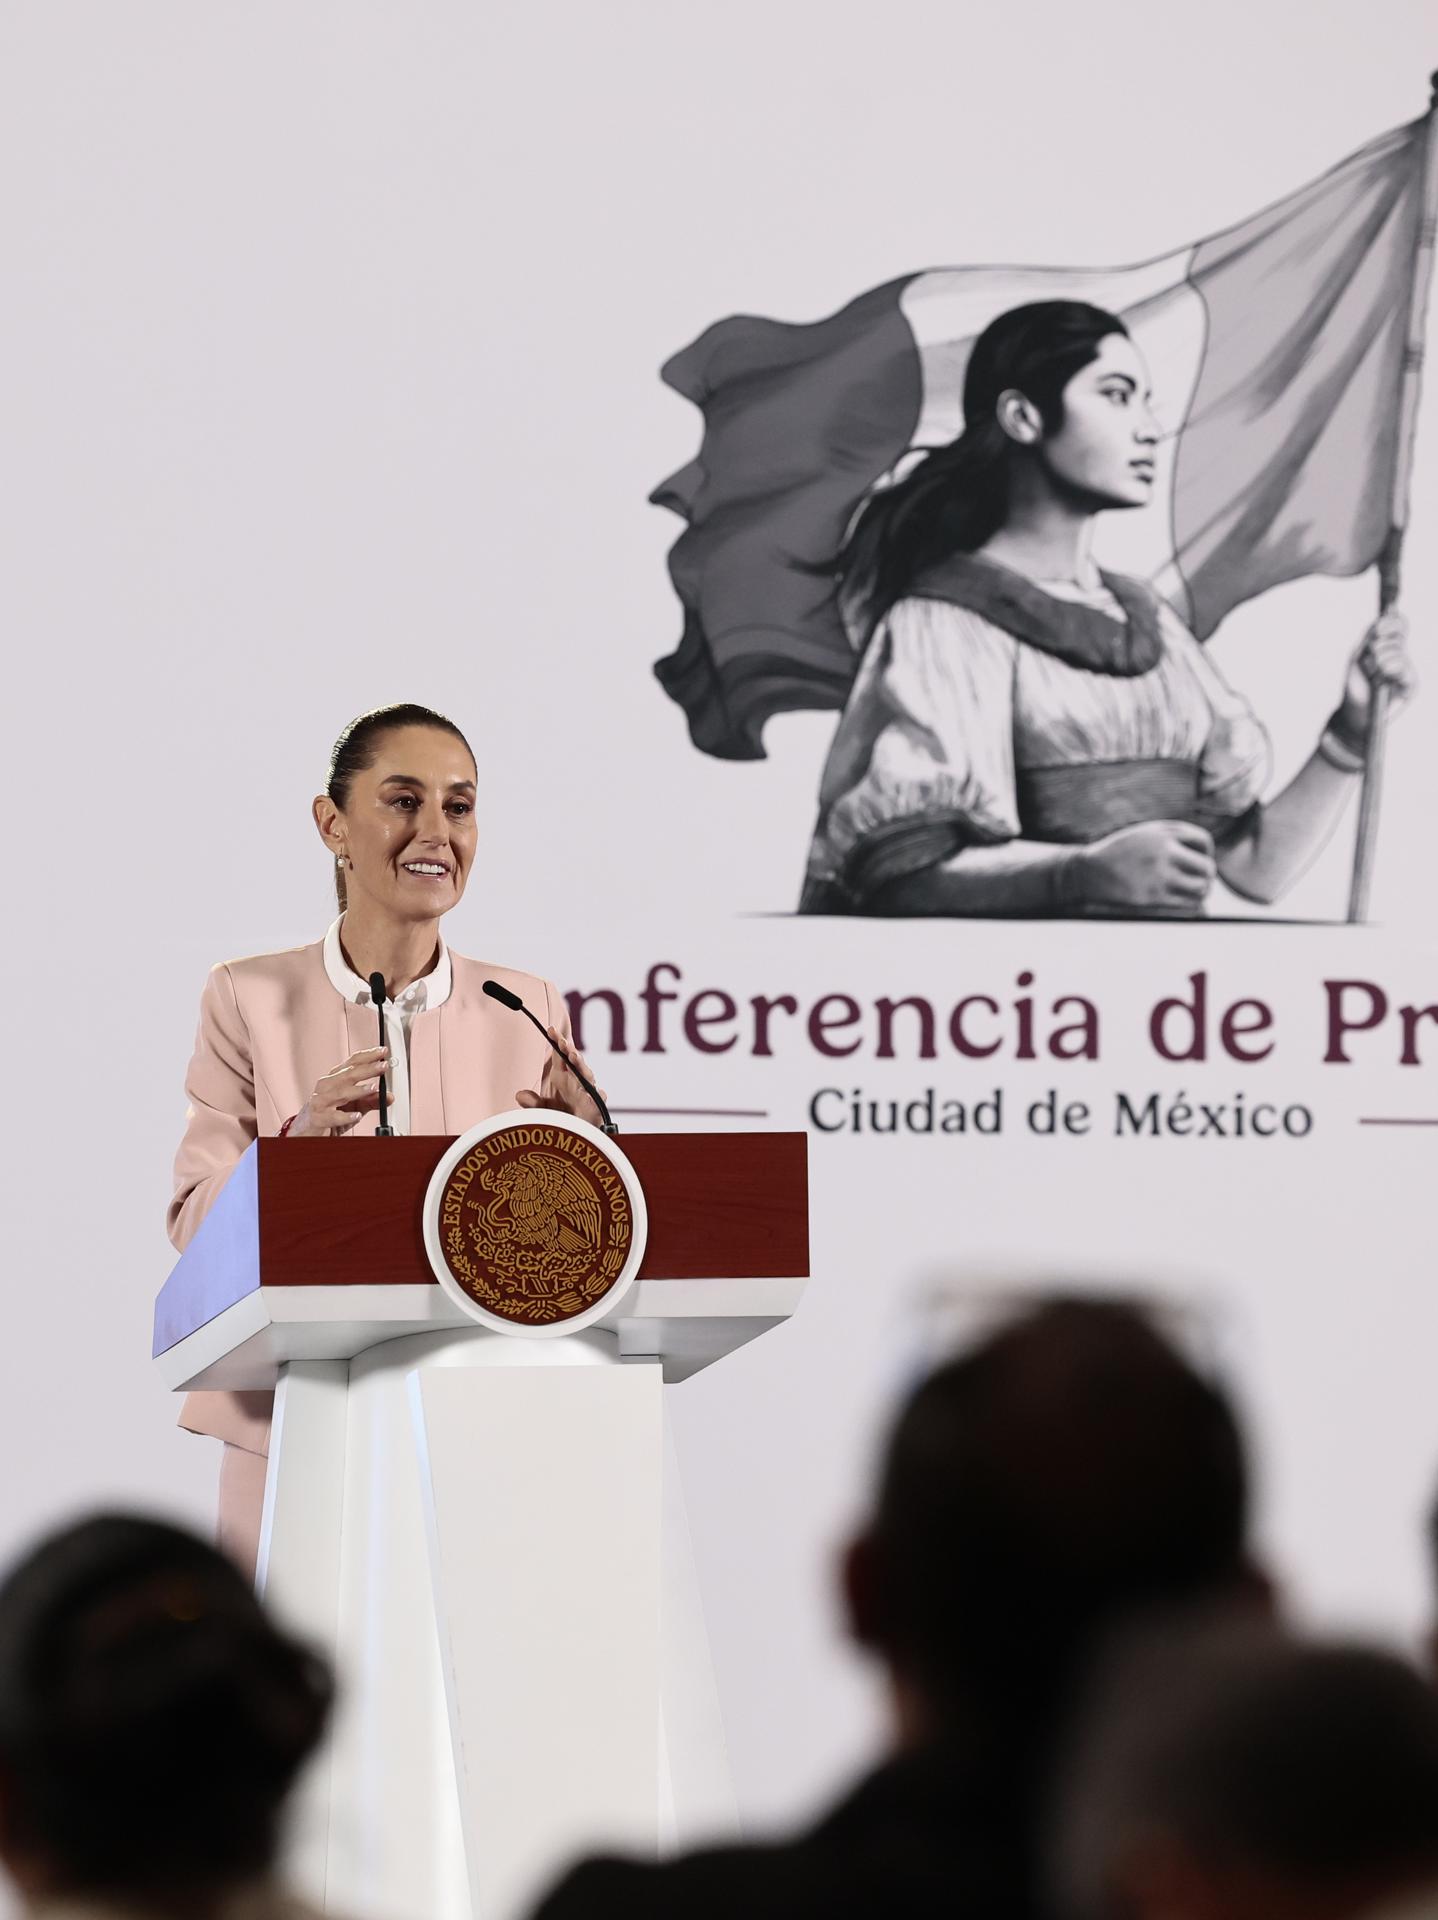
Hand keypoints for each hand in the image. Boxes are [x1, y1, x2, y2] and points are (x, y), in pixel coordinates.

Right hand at [287, 1047, 389, 1136]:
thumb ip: (371, 1100)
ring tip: (373, 1088)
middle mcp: (326, 1086)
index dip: (368, 1056)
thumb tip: (390, 1096)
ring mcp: (321, 1102)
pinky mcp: (318, 1118)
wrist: (306, 1130)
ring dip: (359, 1090)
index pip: (352, 1063)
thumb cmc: (329, 1113)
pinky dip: (345, 1116)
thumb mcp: (354, 1106)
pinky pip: (333, 1116)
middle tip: (383, 1066)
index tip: (383, 1051)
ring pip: (341, 1093)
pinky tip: (357, 1116)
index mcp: (335, 1079)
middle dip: (367, 1069)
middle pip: (348, 1074)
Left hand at [515, 1028, 605, 1126]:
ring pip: (586, 1075)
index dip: (557, 1042)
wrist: (576, 1137)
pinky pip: (597, 1097)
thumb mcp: (542, 1110)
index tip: (550, 1029)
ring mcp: (587, 1092)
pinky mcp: (595, 1106)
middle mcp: (576, 1081)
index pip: (560, 1055)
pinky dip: (595, 1093)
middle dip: (569, 1050)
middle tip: (562, 1042)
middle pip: (574, 1061)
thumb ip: (532, 1103)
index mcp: (563, 1076)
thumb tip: (519, 1094)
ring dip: (580, 1065)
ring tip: (572, 1056)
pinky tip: (590, 1088)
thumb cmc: (562, 1118)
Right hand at [1075, 820, 1216, 913]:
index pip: (1204, 842)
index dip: (1206, 854)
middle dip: (1206, 876)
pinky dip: (1192, 906)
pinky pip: (1187, 905)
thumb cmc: (1119, 853)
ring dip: (1200, 892)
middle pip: (1207, 867)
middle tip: (1199, 882)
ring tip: (1192, 893)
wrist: (1087, 871)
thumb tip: (1206, 854)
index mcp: (1164, 833)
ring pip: (1201, 888)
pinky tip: (1185, 904)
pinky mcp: (1153, 897)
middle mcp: (1164, 851)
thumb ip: (1172, 837)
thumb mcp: (1145, 834)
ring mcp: (1159, 875)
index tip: (1198, 861)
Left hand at [1335, 610, 1416, 739]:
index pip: (1400, 625)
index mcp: (1391, 647)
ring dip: (1379, 661)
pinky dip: (1389, 670)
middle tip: (1369, 662)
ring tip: (1373, 675)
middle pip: (1398, 636)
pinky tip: (1382, 679)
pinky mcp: (1412, 685)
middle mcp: (1402, 656)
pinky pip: (1403, 668)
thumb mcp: (1359, 654)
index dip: (1392, 622)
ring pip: (1398, 651)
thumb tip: (1388, 614)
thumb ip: (1372, 634)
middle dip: (1378, 646)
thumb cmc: (1356, 684)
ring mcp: (1408, 670)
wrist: (1355, 711)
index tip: (1377, 629)